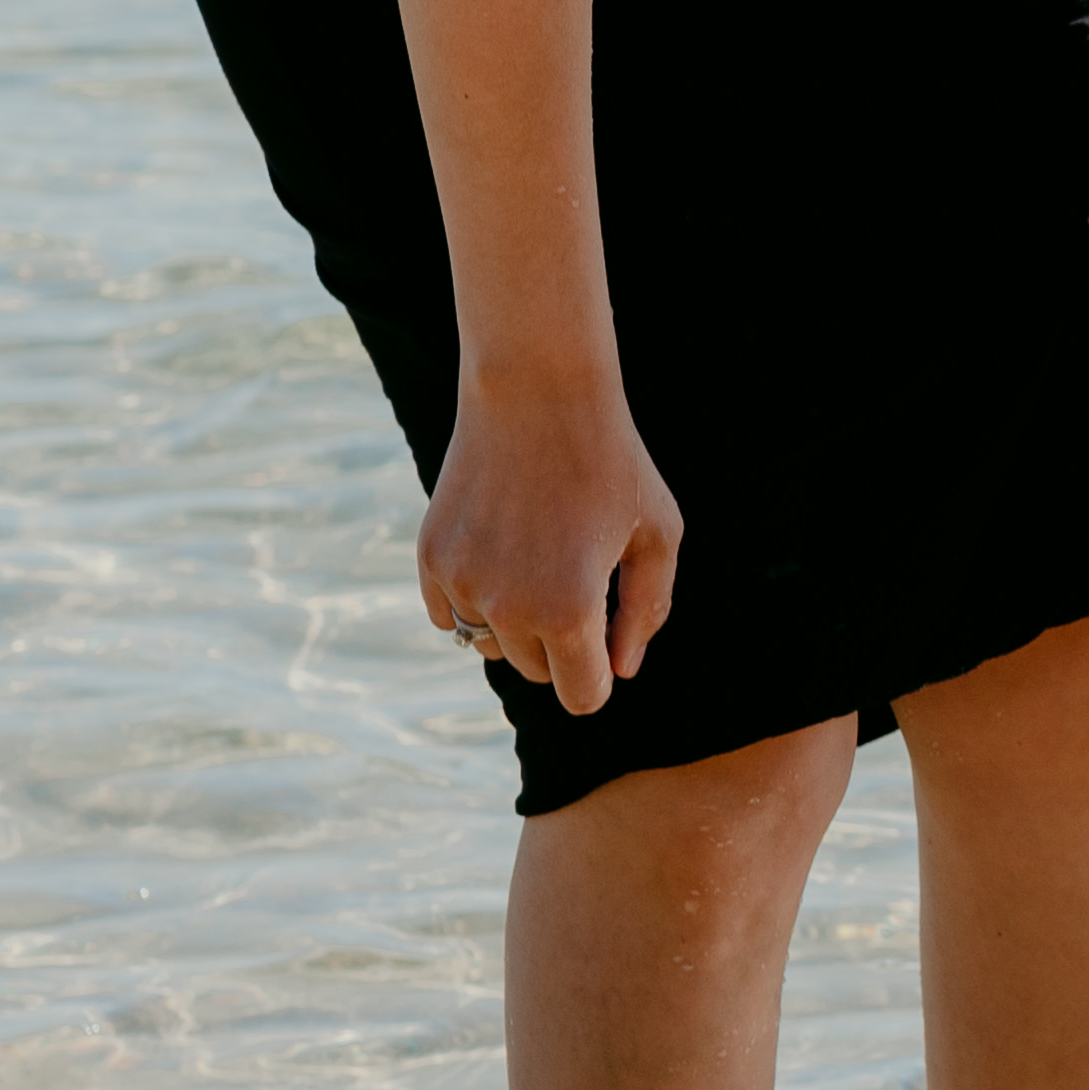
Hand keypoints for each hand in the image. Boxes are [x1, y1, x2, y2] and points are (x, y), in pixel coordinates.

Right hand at [421, 374, 682, 716]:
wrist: (537, 393)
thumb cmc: (612, 464)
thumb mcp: (657, 536)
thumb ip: (645, 612)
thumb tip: (620, 672)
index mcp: (569, 611)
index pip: (582, 696)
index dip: (599, 679)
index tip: (605, 645)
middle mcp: (507, 608)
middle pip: (538, 671)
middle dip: (563, 643)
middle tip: (580, 575)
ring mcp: (462, 585)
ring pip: (492, 646)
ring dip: (516, 624)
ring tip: (541, 560)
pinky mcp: (431, 559)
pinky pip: (450, 618)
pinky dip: (475, 603)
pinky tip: (502, 554)